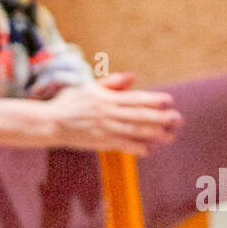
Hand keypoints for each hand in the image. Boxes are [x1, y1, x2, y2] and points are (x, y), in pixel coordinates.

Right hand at [48, 72, 181, 155]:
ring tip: (169, 136)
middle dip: (160, 118)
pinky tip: (148, 150)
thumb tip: (132, 77)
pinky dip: (135, 148)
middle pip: (139, 116)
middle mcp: (108, 114)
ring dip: (153, 135)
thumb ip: (111, 83)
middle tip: (177, 120)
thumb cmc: (68, 102)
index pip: (135, 99)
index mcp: (107, 98)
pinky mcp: (99, 142)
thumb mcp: (88, 87)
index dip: (153, 100)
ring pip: (133, 132)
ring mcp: (104, 129)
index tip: (168, 101)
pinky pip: (120, 146)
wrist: (49, 123)